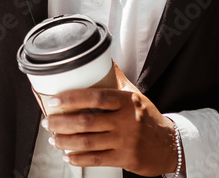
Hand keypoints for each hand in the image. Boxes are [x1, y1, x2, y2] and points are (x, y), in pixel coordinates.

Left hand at [41, 61, 180, 176]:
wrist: (171, 145)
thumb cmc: (149, 118)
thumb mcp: (136, 95)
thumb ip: (117, 80)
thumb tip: (101, 59)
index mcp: (127, 102)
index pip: (96, 97)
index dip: (73, 98)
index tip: (56, 99)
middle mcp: (126, 121)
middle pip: (87, 122)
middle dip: (62, 123)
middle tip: (48, 122)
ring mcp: (125, 141)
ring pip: (88, 142)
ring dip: (66, 141)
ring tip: (53, 138)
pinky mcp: (125, 159)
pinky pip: (97, 159)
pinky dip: (79, 158)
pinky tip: (69, 155)